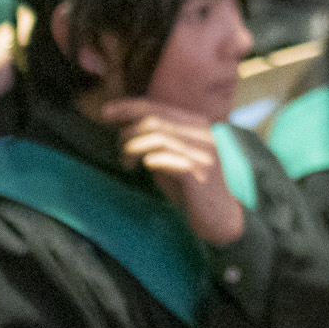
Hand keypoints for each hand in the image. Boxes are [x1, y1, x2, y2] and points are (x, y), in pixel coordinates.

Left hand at [97, 99, 245, 247]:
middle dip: (127, 131)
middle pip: (154, 119)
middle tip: (119, 149)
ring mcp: (203, 153)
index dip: (128, 107)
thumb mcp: (176, 159)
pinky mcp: (199, 174)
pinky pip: (166, 158)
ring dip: (133, 147)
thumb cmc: (194, 191)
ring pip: (157, 136)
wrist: (222, 220)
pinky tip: (144, 167)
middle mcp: (202, 135)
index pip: (158, 107)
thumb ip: (160, 141)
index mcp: (198, 126)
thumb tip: (128, 129)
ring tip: (127, 162)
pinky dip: (150, 159)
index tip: (105, 113)